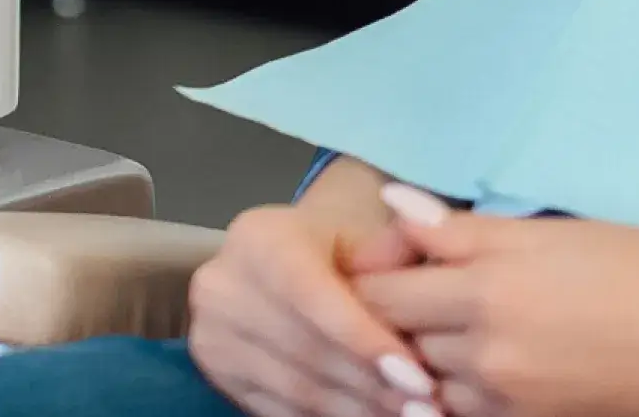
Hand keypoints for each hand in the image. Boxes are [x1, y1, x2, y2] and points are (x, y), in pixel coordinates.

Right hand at [187, 193, 433, 416]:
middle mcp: (222, 286)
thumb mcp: (357, 237)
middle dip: (372, 384)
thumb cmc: (329, 253)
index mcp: (257, 239)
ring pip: (296, 388)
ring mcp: (212, 336)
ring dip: (358, 410)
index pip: (312, 295)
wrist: (275, 271)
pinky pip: (281, 411)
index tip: (416, 374)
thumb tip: (425, 238)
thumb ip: (389, 246)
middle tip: (426, 407)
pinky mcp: (218, 377)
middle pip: (306, 348)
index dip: (364, 338)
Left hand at [352, 188, 638, 416]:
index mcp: (489, 287)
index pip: (380, 284)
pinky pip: (464, 409)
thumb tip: (394, 206)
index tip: (404, 250)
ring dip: (426, 352)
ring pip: (424, 377)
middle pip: (393, 332)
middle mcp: (485, 350)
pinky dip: (461, 387)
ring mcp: (506, 398)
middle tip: (426, 284)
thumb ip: (469, 230)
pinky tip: (493, 362)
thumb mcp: (561, 233)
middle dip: (396, 309)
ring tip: (462, 324)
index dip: (381, 264)